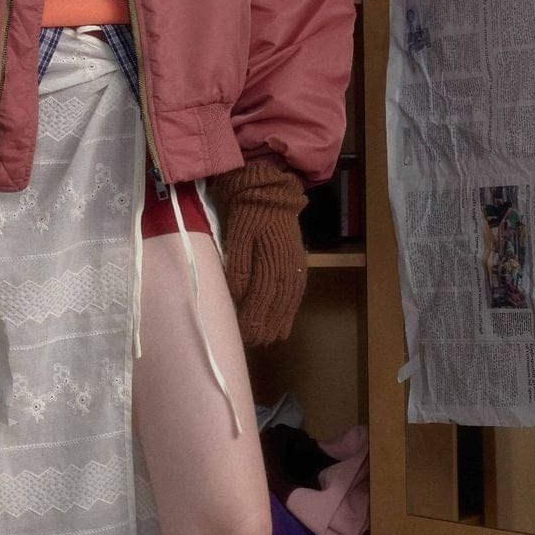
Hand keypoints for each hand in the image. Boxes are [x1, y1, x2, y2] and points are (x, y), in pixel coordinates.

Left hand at [211, 157, 308, 346]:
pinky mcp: (299, 265)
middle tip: (254, 343)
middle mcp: (287, 268)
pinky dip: (290, 312)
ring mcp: (296, 267)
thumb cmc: (247, 213)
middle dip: (265, 327)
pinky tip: (285, 325)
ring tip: (269, 339)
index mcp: (269, 261)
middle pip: (276, 305)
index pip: (260, 299)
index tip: (243, 337)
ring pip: (288, 303)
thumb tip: (238, 297)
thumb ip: (238, 268)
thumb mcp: (236, 236)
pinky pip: (296, 294)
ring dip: (279, 323)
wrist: (270, 192)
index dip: (253, 320)